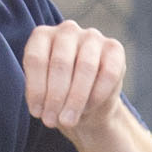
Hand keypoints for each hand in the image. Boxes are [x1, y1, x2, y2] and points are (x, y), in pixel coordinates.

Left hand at [23, 20, 126, 134]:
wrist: (88, 103)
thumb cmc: (59, 94)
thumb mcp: (43, 93)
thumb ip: (41, 96)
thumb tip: (43, 110)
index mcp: (42, 36)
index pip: (36, 59)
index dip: (36, 89)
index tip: (37, 113)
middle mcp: (67, 31)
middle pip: (60, 63)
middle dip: (55, 97)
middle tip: (52, 121)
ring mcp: (92, 36)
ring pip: (85, 67)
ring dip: (75, 99)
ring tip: (68, 120)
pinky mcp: (114, 48)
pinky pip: (108, 73)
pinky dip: (97, 94)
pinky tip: (88, 108)